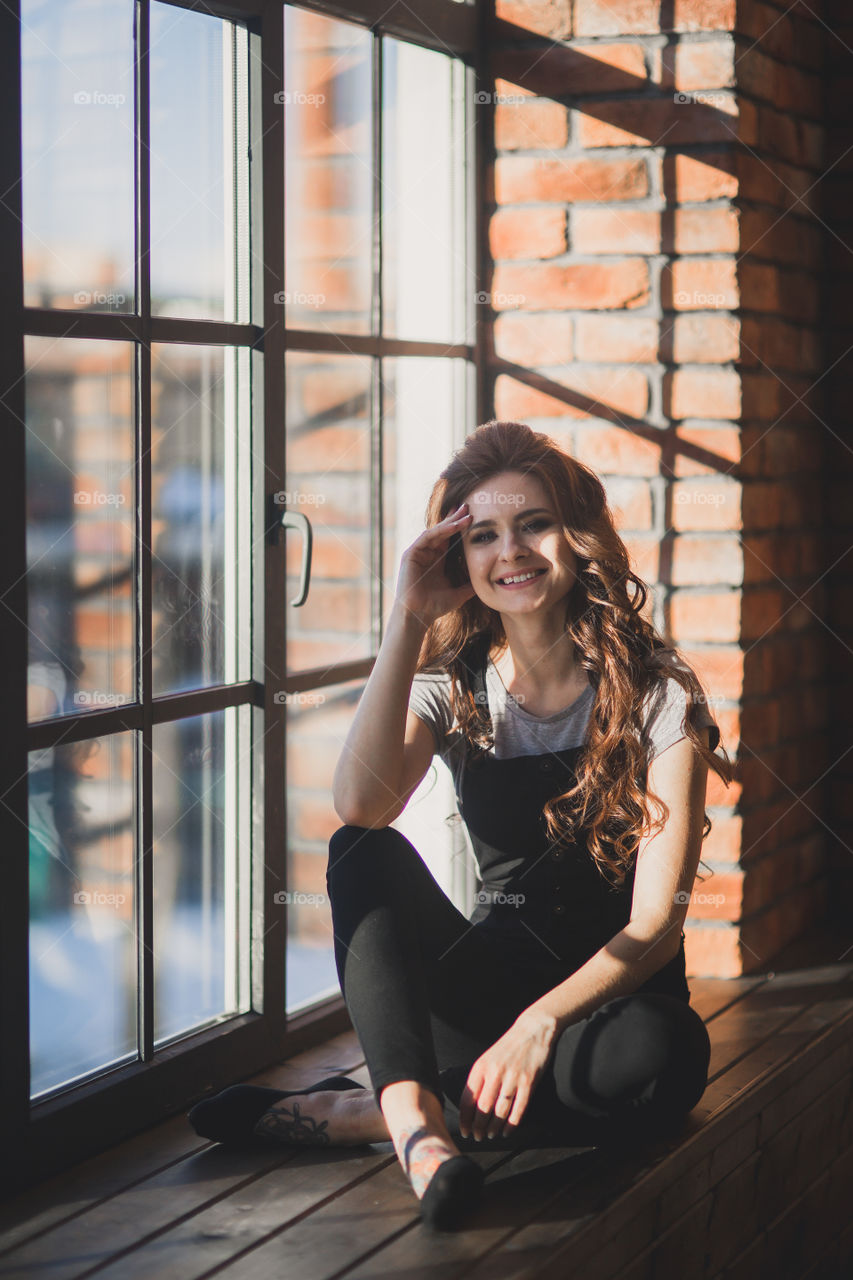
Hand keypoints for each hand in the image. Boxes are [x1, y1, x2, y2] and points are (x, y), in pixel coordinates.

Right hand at [393, 503, 475, 628]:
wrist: (419, 616)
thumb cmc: (435, 606)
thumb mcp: (459, 593)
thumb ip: (471, 584)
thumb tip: (490, 581)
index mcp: (437, 559)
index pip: (450, 538)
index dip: (460, 527)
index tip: (474, 516)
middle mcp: (427, 553)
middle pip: (443, 530)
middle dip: (456, 518)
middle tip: (469, 506)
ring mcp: (418, 552)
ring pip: (436, 531)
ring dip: (450, 522)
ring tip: (465, 513)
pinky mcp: (411, 554)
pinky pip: (427, 537)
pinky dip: (440, 531)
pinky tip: (453, 526)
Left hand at [458, 1010, 557, 1141]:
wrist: (532, 1030)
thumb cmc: (508, 1047)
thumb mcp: (488, 1058)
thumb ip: (480, 1079)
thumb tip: (470, 1105)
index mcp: (481, 1067)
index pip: (468, 1099)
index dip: (465, 1119)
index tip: (465, 1131)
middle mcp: (495, 1072)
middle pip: (483, 1108)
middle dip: (478, 1127)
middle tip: (478, 1137)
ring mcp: (512, 1078)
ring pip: (500, 1111)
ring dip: (494, 1128)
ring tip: (491, 1135)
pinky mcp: (528, 1082)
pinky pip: (519, 1109)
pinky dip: (512, 1124)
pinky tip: (507, 1131)